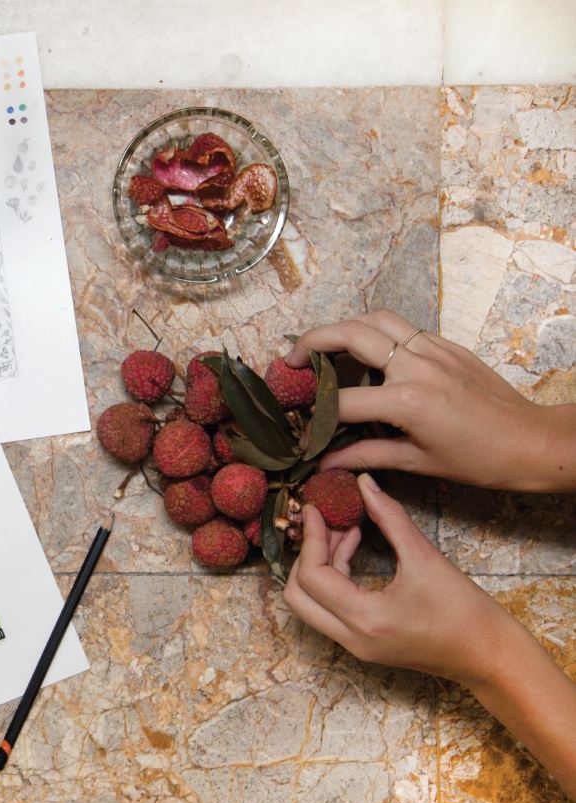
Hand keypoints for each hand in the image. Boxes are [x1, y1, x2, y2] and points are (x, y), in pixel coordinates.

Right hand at [286, 310, 575, 491]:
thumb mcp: (416, 462)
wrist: (530, 442)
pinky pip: (403, 328)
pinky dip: (375, 332)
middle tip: (291, 358)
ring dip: (344, 327)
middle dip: (313, 341)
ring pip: (376, 319)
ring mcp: (433, 350)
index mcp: (408, 400)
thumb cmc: (478, 460)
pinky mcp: (446, 346)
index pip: (342, 400)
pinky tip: (366, 352)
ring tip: (324, 346)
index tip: (297, 424)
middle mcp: (417, 366)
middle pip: (351, 335)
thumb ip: (365, 455)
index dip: (314, 415)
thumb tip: (324, 464)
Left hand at [286, 471, 575, 799]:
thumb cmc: (466, 611)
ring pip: (310, 604)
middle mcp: (351, 638)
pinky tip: (353, 551)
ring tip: (346, 531)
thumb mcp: (426, 558)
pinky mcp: (362, 644)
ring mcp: (354, 646)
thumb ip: (390, 518)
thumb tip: (364, 484)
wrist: (491, 657)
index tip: (315, 509)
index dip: (311, 538)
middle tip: (327, 523)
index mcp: (365, 619)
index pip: (312, 575)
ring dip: (318, 566)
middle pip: (297, 595)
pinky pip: (329, 610)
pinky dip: (332, 580)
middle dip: (306, 555)